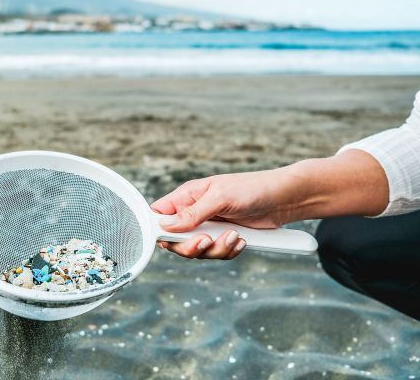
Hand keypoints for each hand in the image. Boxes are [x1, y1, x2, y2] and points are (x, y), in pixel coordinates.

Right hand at [151, 169, 291, 259]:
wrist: (284, 199)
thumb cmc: (252, 188)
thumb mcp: (219, 198)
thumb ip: (192, 213)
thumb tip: (165, 225)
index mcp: (187, 197)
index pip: (159, 215)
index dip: (158, 229)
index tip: (169, 238)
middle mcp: (195, 213)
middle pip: (175, 240)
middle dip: (190, 247)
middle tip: (206, 241)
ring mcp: (209, 227)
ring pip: (197, 251)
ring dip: (215, 249)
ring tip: (234, 236)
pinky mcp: (224, 238)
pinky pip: (216, 254)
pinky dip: (228, 251)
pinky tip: (241, 241)